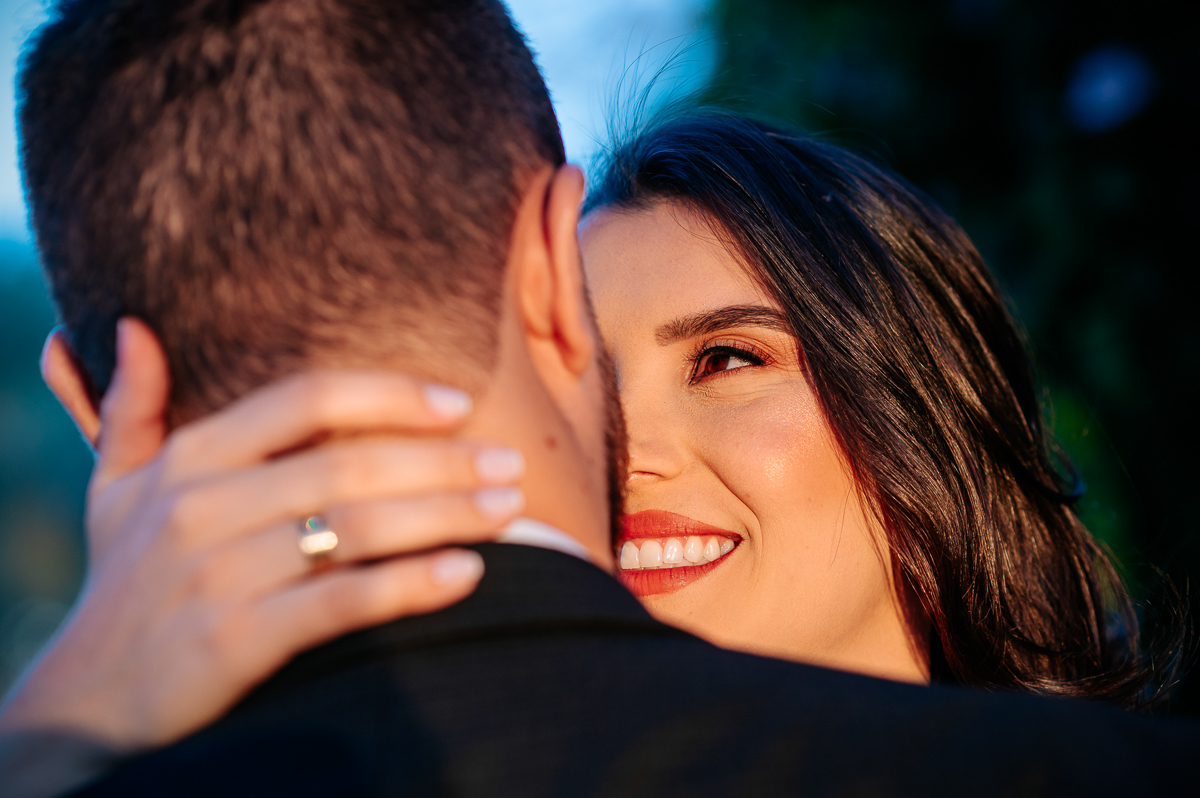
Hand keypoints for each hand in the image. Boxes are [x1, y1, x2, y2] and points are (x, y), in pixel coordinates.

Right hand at [0, 319, 522, 751]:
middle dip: (443, 463)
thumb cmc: (125, 580)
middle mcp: (201, 507)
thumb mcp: (113, 489)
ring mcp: (218, 574)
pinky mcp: (234, 640)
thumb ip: (130, 409)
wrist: (85, 697)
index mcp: (188, 459)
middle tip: (510, 464)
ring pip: (355, 529)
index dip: (389, 395)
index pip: (306, 400)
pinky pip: (341, 602)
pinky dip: (409, 586)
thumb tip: (132, 328)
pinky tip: (465, 574)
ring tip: (507, 510)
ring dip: (445, 516)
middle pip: (348, 465)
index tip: (458, 403)